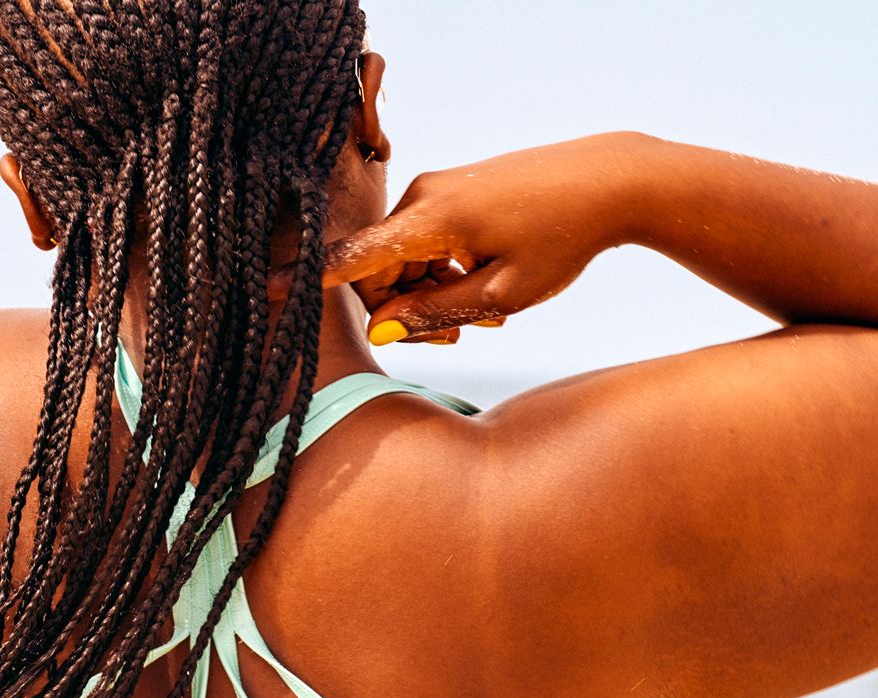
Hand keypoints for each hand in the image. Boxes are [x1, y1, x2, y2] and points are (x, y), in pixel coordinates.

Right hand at [269, 131, 649, 343]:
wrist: (609, 180)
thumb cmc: (561, 238)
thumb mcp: (501, 293)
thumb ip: (434, 313)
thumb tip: (380, 328)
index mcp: (432, 221)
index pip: (353, 258)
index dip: (308, 280)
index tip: (267, 293)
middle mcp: (423, 197)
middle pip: (378, 271)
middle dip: (402, 311)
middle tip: (456, 338)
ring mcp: (436, 190)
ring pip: (402, 260)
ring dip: (428, 296)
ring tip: (483, 315)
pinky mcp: (450, 192)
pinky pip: (423, 243)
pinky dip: (441, 272)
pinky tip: (482, 286)